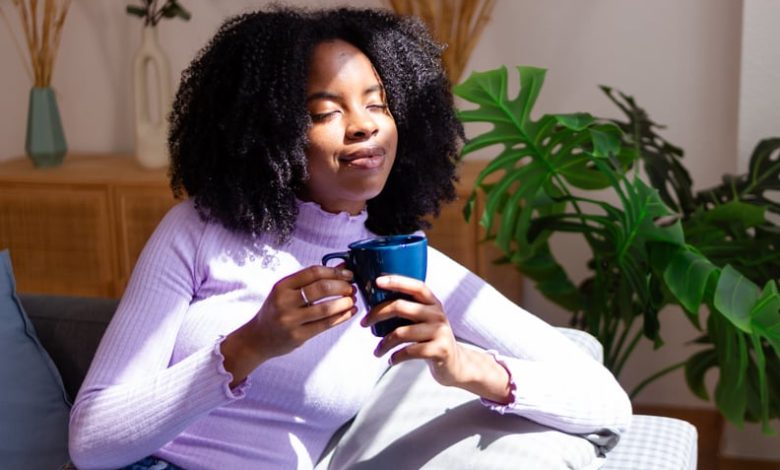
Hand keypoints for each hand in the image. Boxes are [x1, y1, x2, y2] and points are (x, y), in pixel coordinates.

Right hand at [222, 265, 355, 384]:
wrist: (258, 338)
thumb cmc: (276, 311)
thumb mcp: (287, 291)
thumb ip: (312, 280)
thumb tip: (342, 267)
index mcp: (282, 286)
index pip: (313, 272)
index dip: (334, 271)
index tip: (348, 273)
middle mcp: (284, 301)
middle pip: (321, 288)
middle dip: (342, 287)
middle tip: (351, 288)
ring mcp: (291, 320)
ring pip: (326, 308)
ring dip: (344, 303)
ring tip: (352, 300)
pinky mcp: (298, 336)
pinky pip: (325, 324)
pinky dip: (341, 317)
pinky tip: (349, 312)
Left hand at [364, 275, 511, 402]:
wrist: (455, 364)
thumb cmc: (431, 340)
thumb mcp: (425, 320)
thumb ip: (409, 310)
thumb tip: (375, 304)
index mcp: (433, 303)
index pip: (416, 286)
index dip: (396, 281)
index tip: (377, 281)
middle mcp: (437, 314)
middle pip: (401, 307)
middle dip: (377, 313)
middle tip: (364, 323)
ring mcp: (440, 332)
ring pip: (401, 332)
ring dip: (384, 343)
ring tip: (377, 351)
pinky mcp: (440, 350)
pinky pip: (409, 351)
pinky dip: (396, 357)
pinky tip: (391, 360)